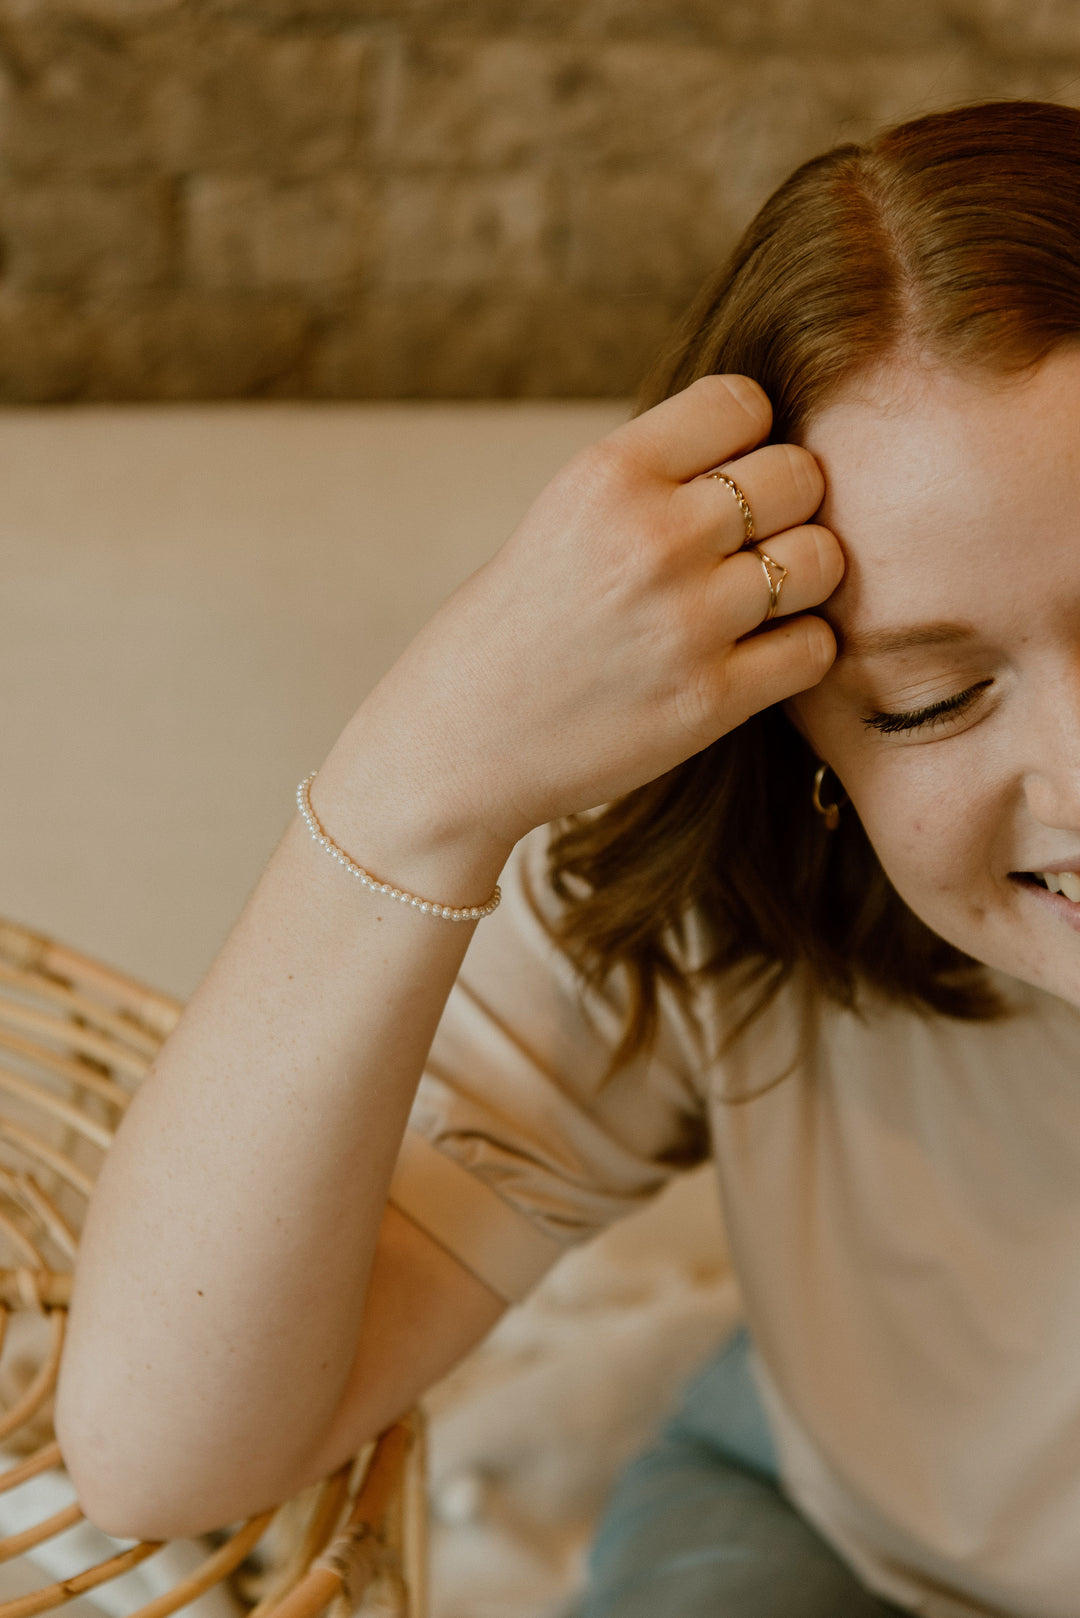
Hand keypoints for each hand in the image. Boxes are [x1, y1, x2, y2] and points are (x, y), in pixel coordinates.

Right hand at [355, 374, 843, 852]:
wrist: (455, 748)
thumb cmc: (510, 630)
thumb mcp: (562, 517)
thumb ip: (655, 481)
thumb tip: (765, 445)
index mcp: (606, 475)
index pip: (745, 403)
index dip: (746, 438)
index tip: (722, 478)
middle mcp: (653, 538)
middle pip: (800, 475)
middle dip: (787, 505)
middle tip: (750, 545)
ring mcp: (687, 622)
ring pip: (823, 559)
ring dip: (803, 579)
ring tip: (758, 602)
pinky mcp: (710, 700)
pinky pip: (816, 647)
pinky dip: (798, 650)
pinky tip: (756, 656)